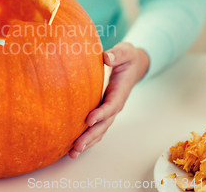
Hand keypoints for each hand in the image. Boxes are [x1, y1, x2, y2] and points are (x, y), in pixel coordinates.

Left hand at [68, 42, 149, 157]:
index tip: (89, 120)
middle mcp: (115, 104)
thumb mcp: (125, 51)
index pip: (111, 105)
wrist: (132, 65)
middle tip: (77, 146)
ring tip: (73, 153)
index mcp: (120, 92)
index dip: (101, 113)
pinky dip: (86, 138)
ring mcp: (109, 110)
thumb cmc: (126, 57)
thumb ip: (118, 54)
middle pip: (104, 124)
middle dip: (91, 136)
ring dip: (87, 142)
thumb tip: (107, 57)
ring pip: (99, 130)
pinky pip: (96, 128)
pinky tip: (73, 148)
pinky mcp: (103, 112)